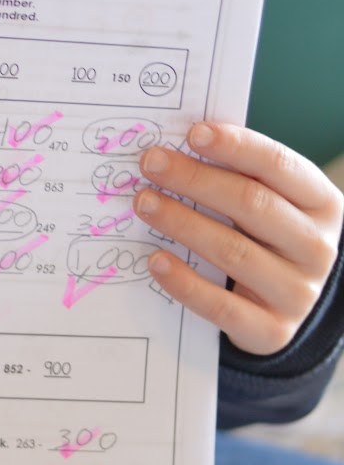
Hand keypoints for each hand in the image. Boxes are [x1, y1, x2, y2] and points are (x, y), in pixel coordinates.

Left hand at [133, 122, 343, 355]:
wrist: (288, 300)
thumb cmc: (268, 234)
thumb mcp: (270, 200)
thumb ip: (237, 173)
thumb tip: (177, 146)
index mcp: (320, 203)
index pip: (278, 165)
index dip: (236, 146)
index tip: (193, 133)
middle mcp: (316, 247)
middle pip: (252, 204)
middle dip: (195, 179)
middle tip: (150, 164)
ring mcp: (297, 292)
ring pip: (233, 251)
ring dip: (182, 223)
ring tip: (144, 203)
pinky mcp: (273, 331)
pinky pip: (222, 306)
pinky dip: (185, 282)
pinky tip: (155, 260)